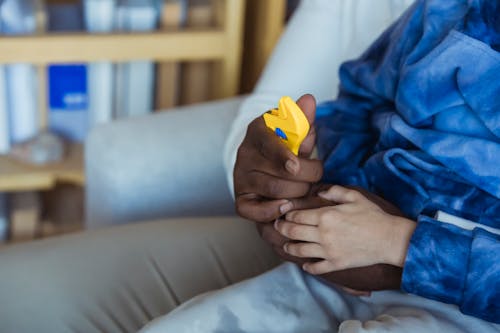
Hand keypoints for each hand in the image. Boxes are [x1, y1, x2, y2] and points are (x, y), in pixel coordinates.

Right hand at [234, 94, 322, 222]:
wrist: (266, 163)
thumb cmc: (286, 144)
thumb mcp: (295, 129)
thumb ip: (303, 118)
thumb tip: (308, 100)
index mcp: (257, 131)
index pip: (267, 143)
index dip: (282, 156)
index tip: (296, 166)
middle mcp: (244, 154)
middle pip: (279, 173)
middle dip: (306, 177)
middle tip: (316, 176)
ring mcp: (240, 178)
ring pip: (274, 191)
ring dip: (298, 193)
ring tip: (307, 188)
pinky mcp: (241, 200)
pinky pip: (254, 211)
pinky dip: (272, 211)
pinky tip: (287, 206)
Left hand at [260, 184, 405, 290]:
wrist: (389, 239)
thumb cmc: (373, 216)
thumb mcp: (354, 196)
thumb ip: (334, 191)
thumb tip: (319, 191)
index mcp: (326, 216)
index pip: (297, 216)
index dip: (287, 215)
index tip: (284, 215)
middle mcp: (323, 234)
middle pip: (293, 232)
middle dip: (282, 229)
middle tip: (277, 227)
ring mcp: (328, 251)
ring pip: (300, 250)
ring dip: (290, 247)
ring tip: (287, 245)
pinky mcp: (336, 263)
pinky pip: (316, 268)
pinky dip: (308, 266)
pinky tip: (305, 264)